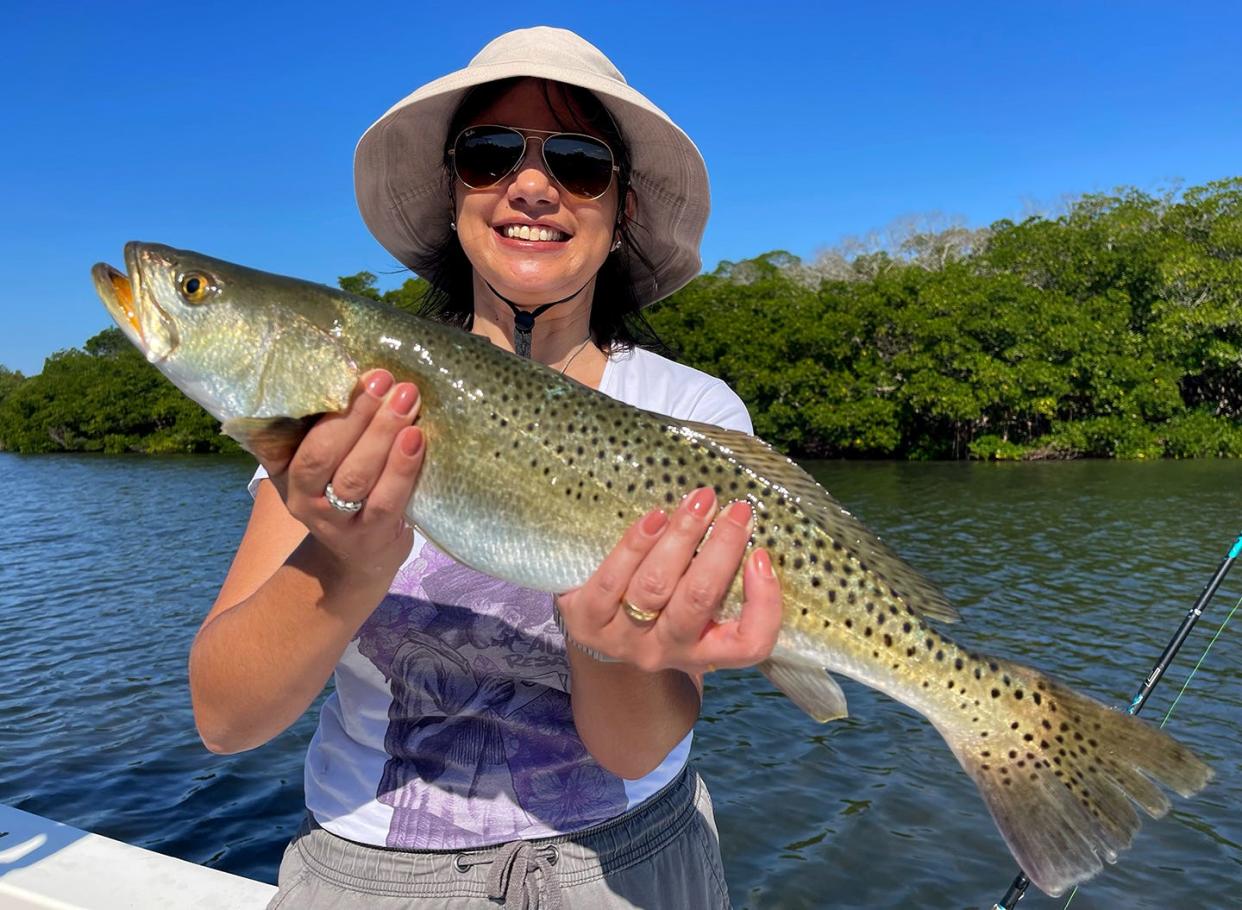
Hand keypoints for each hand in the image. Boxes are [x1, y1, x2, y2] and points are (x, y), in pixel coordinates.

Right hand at [260, 369, 424, 578]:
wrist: (358, 558)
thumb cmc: (343, 492)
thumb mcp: (322, 463)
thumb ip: (325, 423)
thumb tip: (353, 363)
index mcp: (285, 469)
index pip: (290, 435)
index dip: (318, 403)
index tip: (348, 370)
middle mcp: (302, 498)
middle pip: (322, 454)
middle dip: (355, 413)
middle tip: (383, 378)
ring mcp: (336, 522)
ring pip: (355, 476)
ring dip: (382, 434)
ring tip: (407, 399)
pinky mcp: (371, 537)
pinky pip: (387, 500)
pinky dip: (402, 468)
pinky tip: (417, 438)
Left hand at [556, 487, 781, 675]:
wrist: (595, 629)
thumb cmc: (658, 604)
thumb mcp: (692, 604)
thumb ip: (716, 576)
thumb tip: (740, 520)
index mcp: (704, 651)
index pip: (748, 644)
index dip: (763, 604)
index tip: (761, 556)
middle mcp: (666, 652)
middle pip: (698, 601)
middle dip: (721, 549)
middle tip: (736, 510)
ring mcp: (624, 639)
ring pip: (655, 586)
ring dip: (681, 537)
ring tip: (698, 502)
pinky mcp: (586, 622)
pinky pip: (612, 580)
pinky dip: (636, 545)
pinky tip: (655, 517)